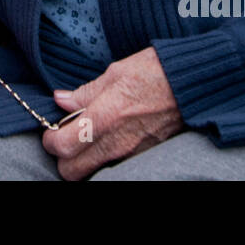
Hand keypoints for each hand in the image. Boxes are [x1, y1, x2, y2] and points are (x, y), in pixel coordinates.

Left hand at [41, 46, 183, 180]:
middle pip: (72, 172)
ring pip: (93, 173)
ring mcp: (131, 154)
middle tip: (66, 139)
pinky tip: (108, 140)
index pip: (62, 146)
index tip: (51, 130)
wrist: (194, 85)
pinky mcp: (144, 156)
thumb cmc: (156, 71)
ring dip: (83, 162)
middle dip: (63, 159)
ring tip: (87, 140)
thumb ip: (85, 91)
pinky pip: (116, 167)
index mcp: (104, 118)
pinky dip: (105, 160)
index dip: (50, 140)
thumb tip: (61, 99)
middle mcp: (116, 143)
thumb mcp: (116, 72)